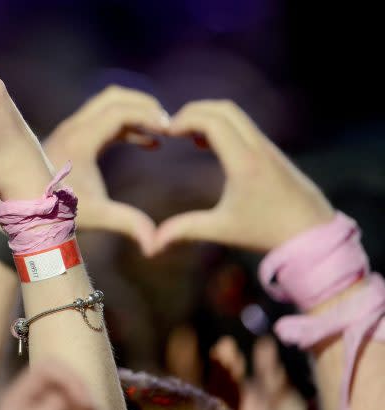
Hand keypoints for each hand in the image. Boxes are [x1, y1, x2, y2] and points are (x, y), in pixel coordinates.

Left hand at [44, 86, 168, 254]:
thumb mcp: (94, 216)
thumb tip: (153, 245)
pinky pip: (105, 120)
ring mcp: (71, 131)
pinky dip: (128, 125)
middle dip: (144, 105)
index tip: (171, 131)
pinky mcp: (73, 138)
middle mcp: (73, 128)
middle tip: (169, 124)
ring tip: (162, 133)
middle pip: (114, 97)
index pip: (119, 111)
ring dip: (136, 113)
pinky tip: (149, 143)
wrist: (24, 212)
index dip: (148, 116)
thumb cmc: (55, 214)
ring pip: (108, 105)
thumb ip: (126, 223)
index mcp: (80, 140)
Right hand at [152, 100, 334, 253]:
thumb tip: (152, 244)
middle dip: (194, 111)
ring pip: (236, 115)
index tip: (166, 132)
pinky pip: (244, 126)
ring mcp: (267, 147)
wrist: (312, 233)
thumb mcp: (222, 230)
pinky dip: (221, 125)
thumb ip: (185, 230)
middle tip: (172, 128)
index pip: (213, 121)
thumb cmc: (266, 232)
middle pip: (224, 109)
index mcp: (244, 162)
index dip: (185, 119)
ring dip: (208, 117)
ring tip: (185, 135)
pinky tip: (206, 144)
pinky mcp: (272, 152)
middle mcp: (258, 148)